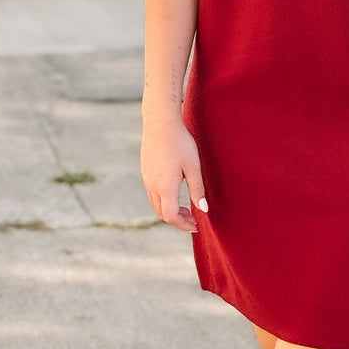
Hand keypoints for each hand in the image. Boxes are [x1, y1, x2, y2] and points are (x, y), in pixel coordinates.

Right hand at [141, 117, 206, 231]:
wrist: (160, 123)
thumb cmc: (180, 143)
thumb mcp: (193, 167)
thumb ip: (197, 189)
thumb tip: (203, 210)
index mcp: (165, 187)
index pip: (171, 216)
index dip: (183, 224)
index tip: (195, 225)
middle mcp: (152, 186)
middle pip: (162, 213)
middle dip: (178, 219)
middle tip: (193, 218)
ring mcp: (146, 178)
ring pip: (156, 204)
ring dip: (170, 210)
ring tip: (186, 207)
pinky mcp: (145, 171)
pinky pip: (152, 193)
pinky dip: (164, 200)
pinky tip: (175, 192)